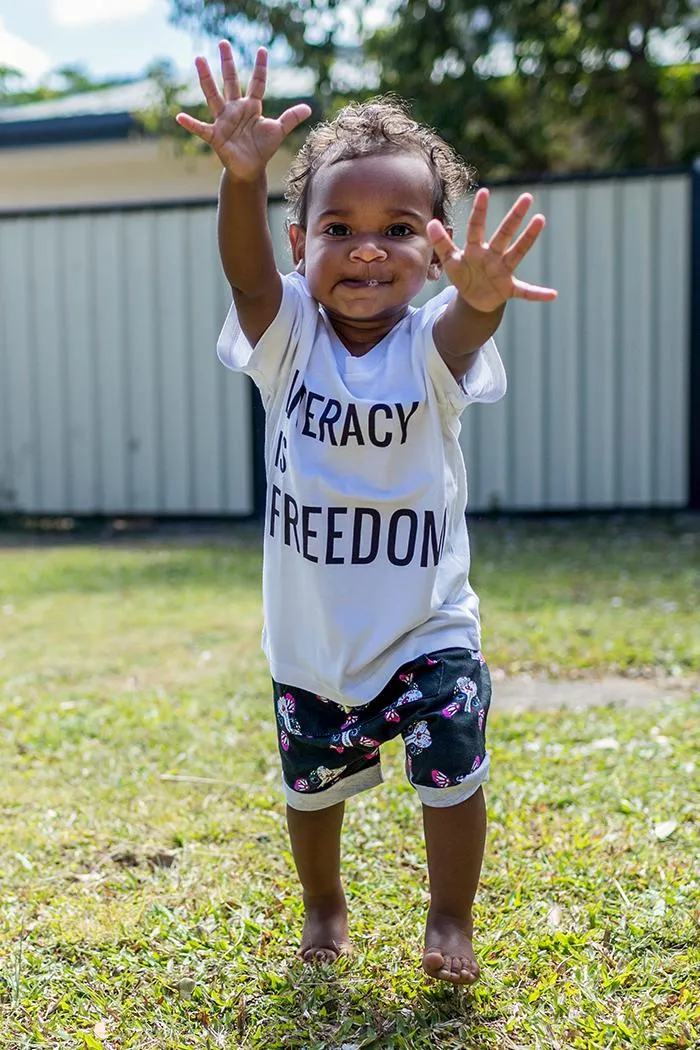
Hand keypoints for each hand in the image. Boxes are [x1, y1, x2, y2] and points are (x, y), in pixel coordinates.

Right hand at [176, 42, 311, 180]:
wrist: (251, 169)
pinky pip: (201, 129)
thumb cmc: (262, 149)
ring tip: (199, 60)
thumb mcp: (278, 131)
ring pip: (214, 96)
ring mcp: (224, 121)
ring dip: (206, 79)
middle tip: (223, 42)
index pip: (257, 82)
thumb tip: (308, 108)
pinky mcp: (216, 136)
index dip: (260, 67)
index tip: (262, 50)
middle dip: (228, 63)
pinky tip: (179, 117)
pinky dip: (191, 124)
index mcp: (251, 106)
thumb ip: (291, 118)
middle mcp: (236, 109)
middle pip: (231, 81)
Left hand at [427, 189, 556, 312]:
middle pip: (504, 234)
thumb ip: (441, 243)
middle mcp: (493, 256)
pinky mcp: (509, 289)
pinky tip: (552, 294)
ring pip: (517, 252)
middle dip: (514, 217)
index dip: (479, 212)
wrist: (474, 299)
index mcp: (476, 249)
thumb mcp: (449, 261)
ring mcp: (503, 271)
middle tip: (526, 197)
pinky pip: (526, 292)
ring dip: (529, 238)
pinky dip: (538, 294)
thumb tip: (431, 223)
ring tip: (540, 220)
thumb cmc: (463, 275)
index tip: (484, 192)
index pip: (476, 228)